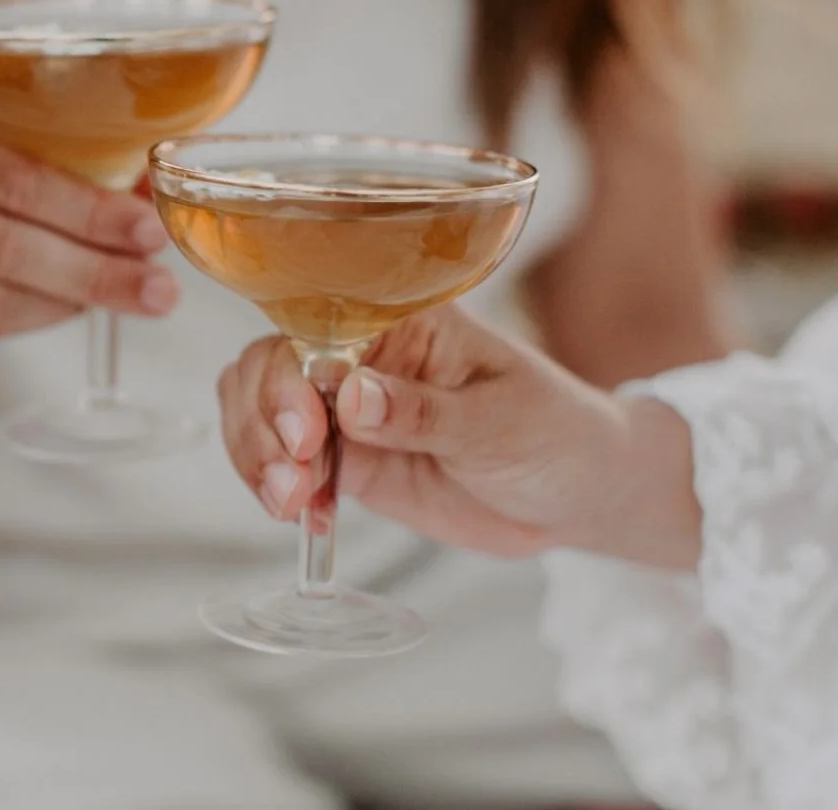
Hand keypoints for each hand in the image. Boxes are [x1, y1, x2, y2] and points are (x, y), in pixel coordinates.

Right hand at [0, 115, 178, 342]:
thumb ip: (54, 139)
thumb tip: (148, 181)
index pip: (11, 179)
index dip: (87, 210)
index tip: (151, 229)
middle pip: (2, 247)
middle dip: (96, 273)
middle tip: (161, 289)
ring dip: (69, 304)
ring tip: (132, 296)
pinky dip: (29, 319)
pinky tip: (69, 306)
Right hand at [217, 305, 700, 567]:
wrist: (581, 493)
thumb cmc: (558, 432)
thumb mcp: (502, 420)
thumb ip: (424, 411)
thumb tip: (351, 395)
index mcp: (399, 319)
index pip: (313, 327)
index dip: (290, 377)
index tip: (306, 434)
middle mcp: (361, 354)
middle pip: (268, 365)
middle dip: (262, 423)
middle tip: (293, 482)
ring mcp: (347, 409)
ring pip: (260, 412)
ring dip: (257, 457)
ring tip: (291, 506)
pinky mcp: (348, 460)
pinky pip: (285, 463)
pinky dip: (276, 488)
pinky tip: (303, 518)